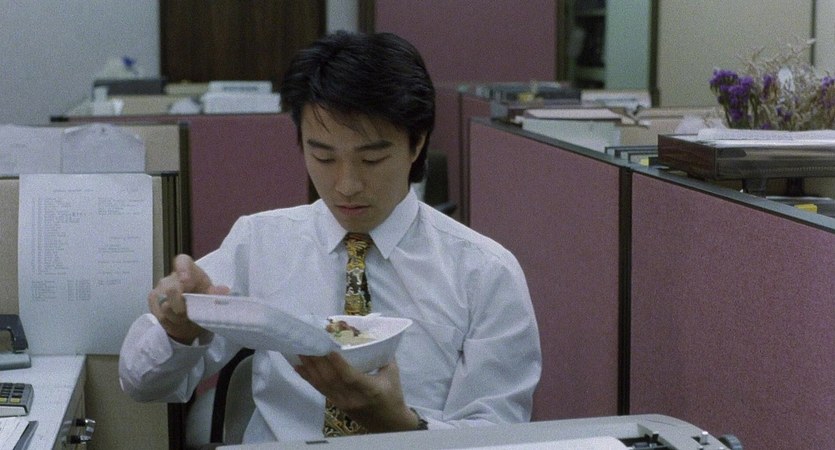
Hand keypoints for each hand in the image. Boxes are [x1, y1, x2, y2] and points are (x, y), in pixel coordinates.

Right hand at [149, 254, 229, 343]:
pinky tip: (178, 321)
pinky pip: (160, 314)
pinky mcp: (153, 301)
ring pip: (165, 304)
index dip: (183, 269)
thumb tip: (224, 291)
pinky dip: (171, 321)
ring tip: (186, 319)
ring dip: (178, 316)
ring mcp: (160, 288)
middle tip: (190, 313)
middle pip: (172, 288)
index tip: (186, 280)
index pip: (182, 261)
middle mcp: (172, 277)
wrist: (189, 317)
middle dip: (182, 304)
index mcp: (189, 270)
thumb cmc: (202, 300)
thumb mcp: (211, 296)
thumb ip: (216, 293)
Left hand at [295, 353, 418, 432]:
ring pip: (322, 384)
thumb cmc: (392, 395)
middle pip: (331, 380)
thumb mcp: (392, 373)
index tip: (329, 349)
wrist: (388, 423)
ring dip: (310, 367)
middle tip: (308, 343)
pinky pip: (320, 390)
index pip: (351, 377)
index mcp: (370, 390)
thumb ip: (383, 354)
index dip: (339, 364)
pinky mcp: (336, 404)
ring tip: (301, 351)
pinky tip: (299, 367)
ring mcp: (342, 402)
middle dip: (318, 361)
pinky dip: (308, 377)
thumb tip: (373, 333)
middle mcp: (353, 398)